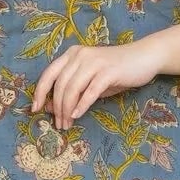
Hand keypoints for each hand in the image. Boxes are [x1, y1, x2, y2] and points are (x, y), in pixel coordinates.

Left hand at [31, 37, 161, 129]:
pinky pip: (90, 91)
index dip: (40, 93)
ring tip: (67, 124)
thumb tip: (52, 108)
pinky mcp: (108, 72)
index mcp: (72, 54)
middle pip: (60, 85)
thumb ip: (73, 90)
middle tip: (58, 124)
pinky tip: (77, 116)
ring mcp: (94, 62)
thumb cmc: (116, 70)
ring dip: (67, 110)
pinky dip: (81, 105)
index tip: (35, 110)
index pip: (49, 74)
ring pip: (72, 89)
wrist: (144, 57)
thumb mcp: (91, 79)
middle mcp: (80, 55)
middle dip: (56, 107)